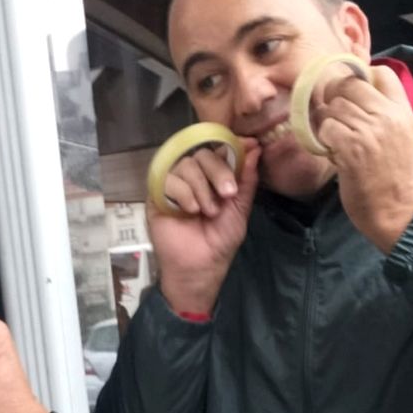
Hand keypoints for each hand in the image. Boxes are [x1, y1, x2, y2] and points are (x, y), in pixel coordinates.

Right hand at [148, 143, 260, 314]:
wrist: (200, 266)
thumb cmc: (220, 240)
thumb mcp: (240, 208)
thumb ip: (246, 179)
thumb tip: (255, 149)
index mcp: (213, 177)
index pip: (219, 150)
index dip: (233, 146)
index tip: (249, 146)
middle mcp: (194, 176)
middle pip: (203, 153)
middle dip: (219, 171)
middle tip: (228, 194)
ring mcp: (174, 184)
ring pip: (187, 164)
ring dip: (201, 188)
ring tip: (207, 212)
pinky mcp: (157, 194)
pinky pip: (169, 178)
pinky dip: (184, 194)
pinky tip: (189, 212)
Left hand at [311, 65, 412, 251]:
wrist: (398, 211)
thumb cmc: (395, 178)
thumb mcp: (399, 137)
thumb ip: (381, 114)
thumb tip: (351, 95)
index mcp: (402, 111)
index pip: (382, 72)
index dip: (359, 76)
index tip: (351, 94)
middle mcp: (387, 115)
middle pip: (349, 84)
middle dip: (335, 98)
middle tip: (334, 117)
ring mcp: (369, 130)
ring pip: (333, 106)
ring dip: (327, 122)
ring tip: (335, 139)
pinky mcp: (352, 148)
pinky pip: (326, 128)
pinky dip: (324, 139)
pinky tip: (332, 152)